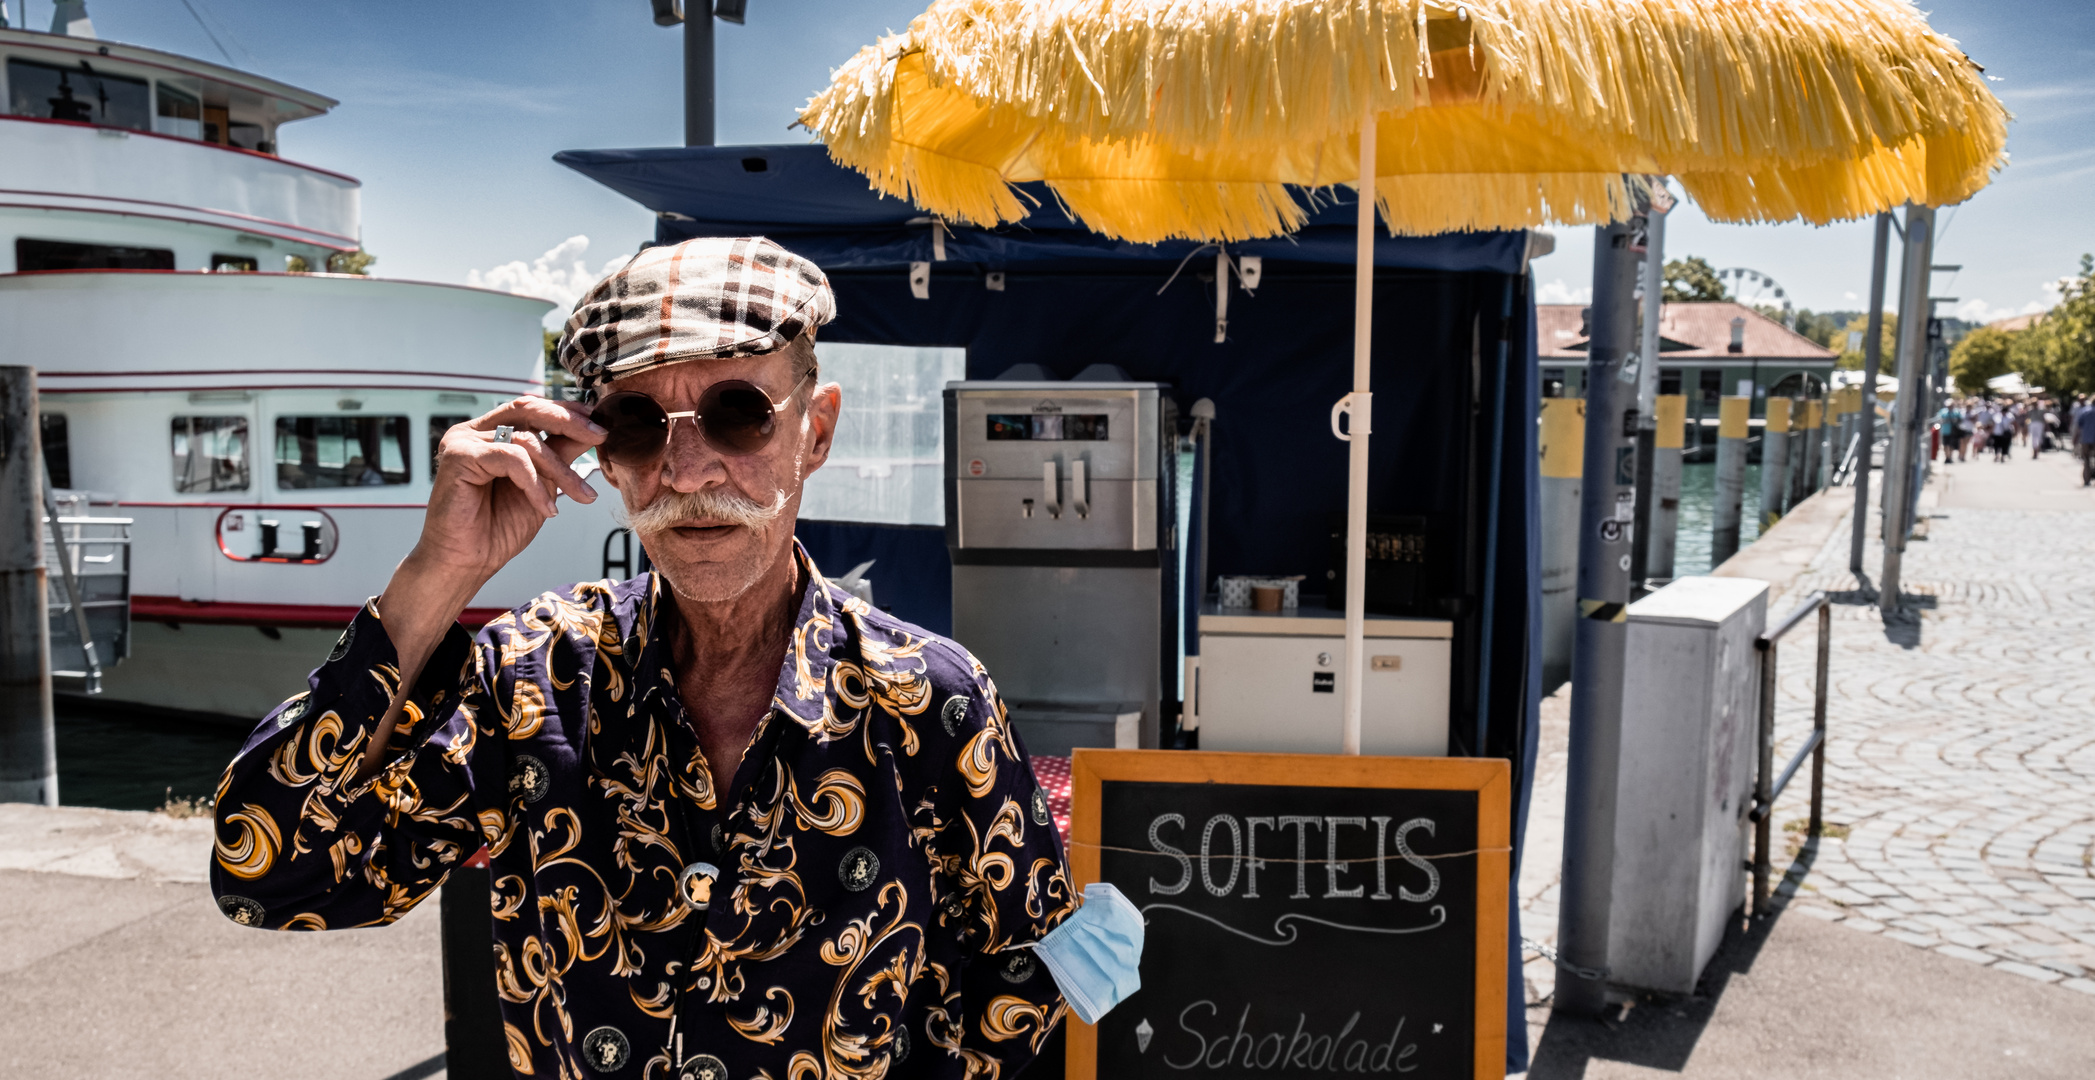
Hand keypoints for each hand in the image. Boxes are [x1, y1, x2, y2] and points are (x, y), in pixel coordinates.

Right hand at [411, 397, 605, 584]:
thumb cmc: (498, 528)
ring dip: (560, 469)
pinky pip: (511, 458)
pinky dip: (534, 483)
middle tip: (599, 435)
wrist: (467, 562)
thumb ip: (560, 454)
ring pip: (526, 439)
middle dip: (569, 422)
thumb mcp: (543, 485)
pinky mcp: (458, 455)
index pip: (533, 410)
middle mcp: (475, 431)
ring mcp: (464, 440)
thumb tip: (592, 431)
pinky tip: (546, 508)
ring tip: (578, 495)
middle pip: (528, 409)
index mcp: (492, 433)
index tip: (599, 424)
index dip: (567, 412)